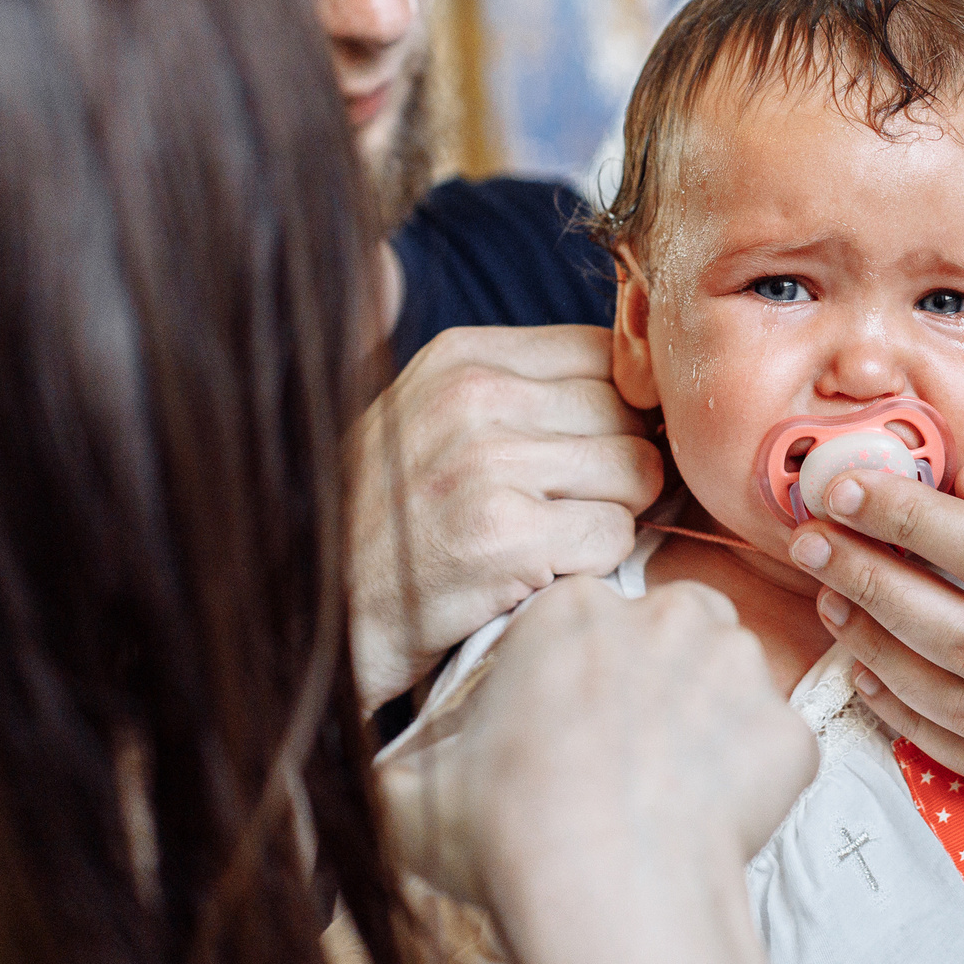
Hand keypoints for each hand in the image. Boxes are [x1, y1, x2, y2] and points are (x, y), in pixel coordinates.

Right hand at [350, 325, 663, 710]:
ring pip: (637, 472)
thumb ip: (525, 390)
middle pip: (629, 412)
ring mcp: (487, 464)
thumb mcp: (437, 420)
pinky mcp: (505, 537)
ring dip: (611, 517)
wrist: (315, 614)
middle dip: (620, 468)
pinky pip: (615, 536)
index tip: (596, 448)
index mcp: (463, 356)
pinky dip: (593, 565)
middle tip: (566, 510)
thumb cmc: (393, 525)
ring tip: (548, 540)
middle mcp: (474, 396)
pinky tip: (539, 573)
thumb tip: (648, 387)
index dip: (623, 405)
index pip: (605, 350)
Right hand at [379, 576, 815, 903]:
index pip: (584, 621)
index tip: (564, 731)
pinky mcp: (788, 734)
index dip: (574, 677)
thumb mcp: (408, 794)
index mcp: (573, 610)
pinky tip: (708, 827)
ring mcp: (740, 670)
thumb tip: (379, 776)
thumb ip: (399, 767)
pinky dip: (752, 783)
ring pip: (730, 679)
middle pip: (669, 630)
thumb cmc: (504, 833)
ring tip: (666, 795)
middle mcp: (668, 616)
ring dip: (707, 722)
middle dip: (653, 680)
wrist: (607, 893)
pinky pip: (773, 750)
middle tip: (622, 760)